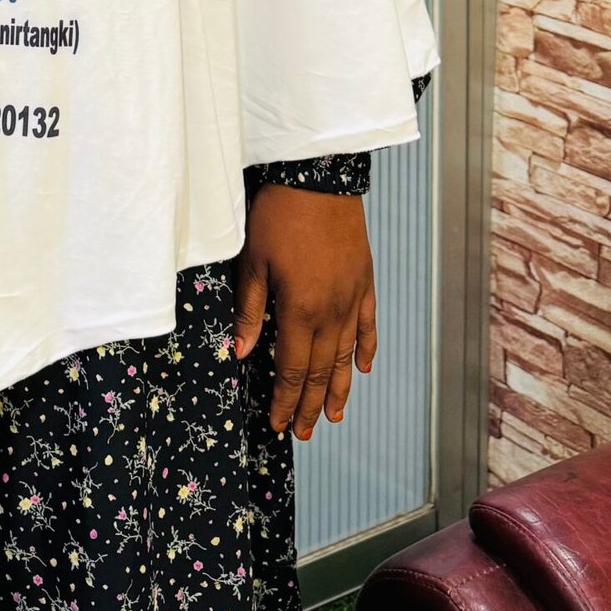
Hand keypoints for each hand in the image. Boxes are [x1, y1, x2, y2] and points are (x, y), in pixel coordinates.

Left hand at [232, 186, 375, 441]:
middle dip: (311, 405)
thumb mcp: (253, 260)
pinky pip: (368, 325)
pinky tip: (363, 368)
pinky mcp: (364, 280)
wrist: (319, 177)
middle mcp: (332, 312)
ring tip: (334, 415)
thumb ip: (249, 309)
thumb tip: (241, 352)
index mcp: (301, 310)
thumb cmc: (279, 214)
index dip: (287, 400)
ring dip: (340, 388)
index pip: (292, 369)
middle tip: (305, 432)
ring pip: (347, 356)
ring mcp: (352, 298)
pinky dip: (366, 349)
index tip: (280, 424)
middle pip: (322, 370)